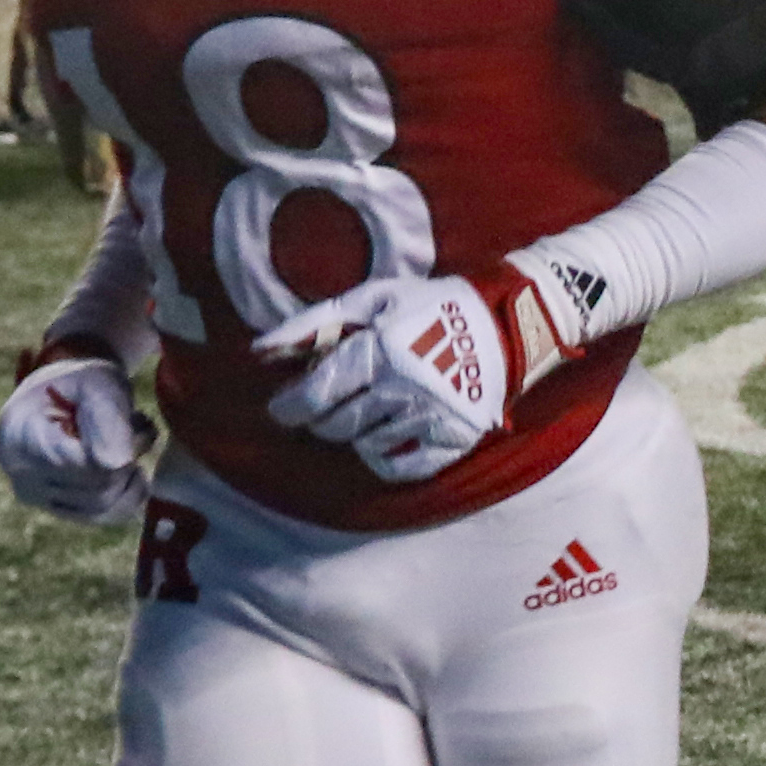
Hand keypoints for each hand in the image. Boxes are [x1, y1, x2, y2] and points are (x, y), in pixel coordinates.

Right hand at [0, 345, 151, 525]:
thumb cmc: (79, 382)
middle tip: (141, 427)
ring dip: (131, 472)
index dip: (120, 447)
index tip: (135, 419)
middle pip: (94, 486)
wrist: (63, 393)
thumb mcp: (97, 382)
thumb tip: (118, 462)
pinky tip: (133, 468)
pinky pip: (102, 517)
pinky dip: (129, 495)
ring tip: (135, 440)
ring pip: (102, 505)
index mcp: (18, 436)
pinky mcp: (56, 508)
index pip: (82, 463)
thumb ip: (106, 416)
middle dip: (129, 456)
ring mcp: (36, 496)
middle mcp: (19, 473)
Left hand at [253, 269, 568, 484]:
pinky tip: (383, 438)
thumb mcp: (371, 298)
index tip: (281, 409)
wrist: (506, 322)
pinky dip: (383, 459)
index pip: (316, 394)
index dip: (289, 407)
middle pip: (336, 425)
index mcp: (381, 350)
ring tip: (366, 409)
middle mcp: (404, 388)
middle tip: (324, 406)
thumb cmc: (430, 305)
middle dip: (319, 419)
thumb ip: (312, 324)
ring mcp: (430, 417)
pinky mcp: (453, 439)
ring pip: (365, 445)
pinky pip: (401, 468)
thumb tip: (258, 352)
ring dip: (355, 432)